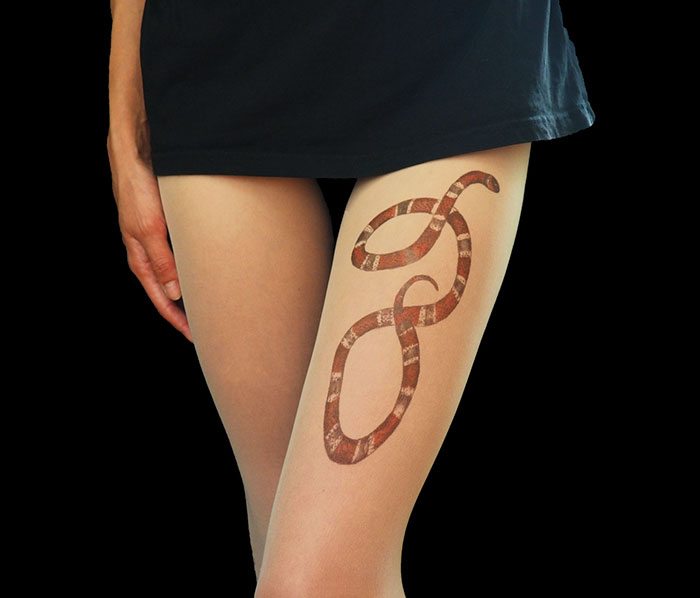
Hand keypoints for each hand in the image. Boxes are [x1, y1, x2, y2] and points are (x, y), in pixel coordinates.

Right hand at [107, 137, 192, 342]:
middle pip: (170, 292)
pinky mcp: (168, 227)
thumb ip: (161, 261)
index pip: (161, 300)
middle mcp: (149, 253)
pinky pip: (183, 256)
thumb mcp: (149, 228)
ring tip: (212, 305)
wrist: (136, 152)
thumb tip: (174, 293)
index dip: (178, 321)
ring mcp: (158, 240)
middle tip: (210, 327)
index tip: (196, 337)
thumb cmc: (137, 187)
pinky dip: (195, 269)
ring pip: (178, 275)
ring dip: (193, 290)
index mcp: (141, 259)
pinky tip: (208, 271)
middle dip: (187, 312)